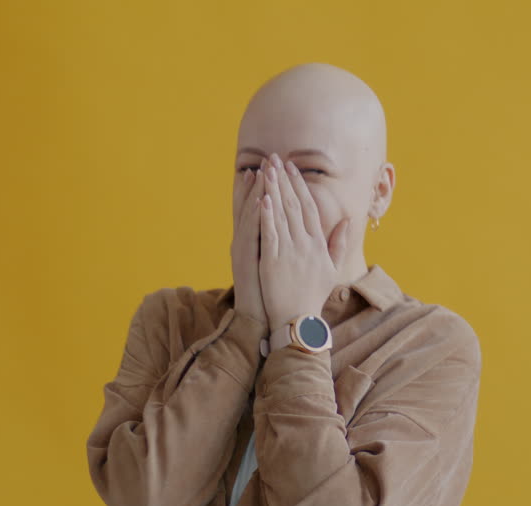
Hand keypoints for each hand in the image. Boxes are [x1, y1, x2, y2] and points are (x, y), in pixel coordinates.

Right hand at [231, 162, 267, 326]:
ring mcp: (243, 251)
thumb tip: (288, 230)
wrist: (259, 319)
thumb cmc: (270, 293)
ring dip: (256, 194)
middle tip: (267, 161)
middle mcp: (244, 242)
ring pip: (249, 216)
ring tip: (263, 173)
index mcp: (253, 243)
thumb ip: (279, 245)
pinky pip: (251, 236)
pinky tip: (262, 202)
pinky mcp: (245, 262)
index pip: (258, 209)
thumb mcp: (274, 264)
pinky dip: (256, 218)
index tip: (271, 169)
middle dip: (259, 183)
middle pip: (250, 206)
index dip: (263, 188)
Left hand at [257, 152, 351, 331]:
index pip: (309, 207)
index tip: (291, 168)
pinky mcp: (272, 261)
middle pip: (294, 205)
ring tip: (266, 169)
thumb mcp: (332, 268)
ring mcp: (289, 252)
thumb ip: (339, 243)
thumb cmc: (313, 295)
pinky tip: (262, 197)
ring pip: (281, 214)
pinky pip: (270, 233)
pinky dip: (266, 215)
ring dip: (274, 189)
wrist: (298, 320)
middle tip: (275, 158)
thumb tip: (347, 220)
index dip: (300, 186)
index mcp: (318, 244)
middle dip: (284, 180)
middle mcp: (305, 244)